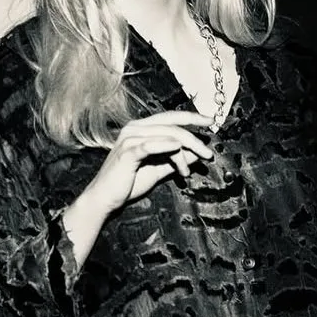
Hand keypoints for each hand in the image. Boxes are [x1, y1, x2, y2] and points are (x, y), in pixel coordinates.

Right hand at [80, 111, 215, 214]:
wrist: (105, 198)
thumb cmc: (129, 183)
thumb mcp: (159, 169)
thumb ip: (177, 160)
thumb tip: (198, 154)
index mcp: (141, 128)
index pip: (171, 117)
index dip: (192, 117)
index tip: (210, 122)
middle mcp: (135, 128)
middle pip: (172, 126)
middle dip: (194, 139)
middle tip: (208, 154)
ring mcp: (130, 139)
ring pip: (166, 137)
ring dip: (183, 155)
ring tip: (187, 172)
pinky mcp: (127, 152)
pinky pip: (151, 146)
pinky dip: (167, 147)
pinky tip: (178, 151)